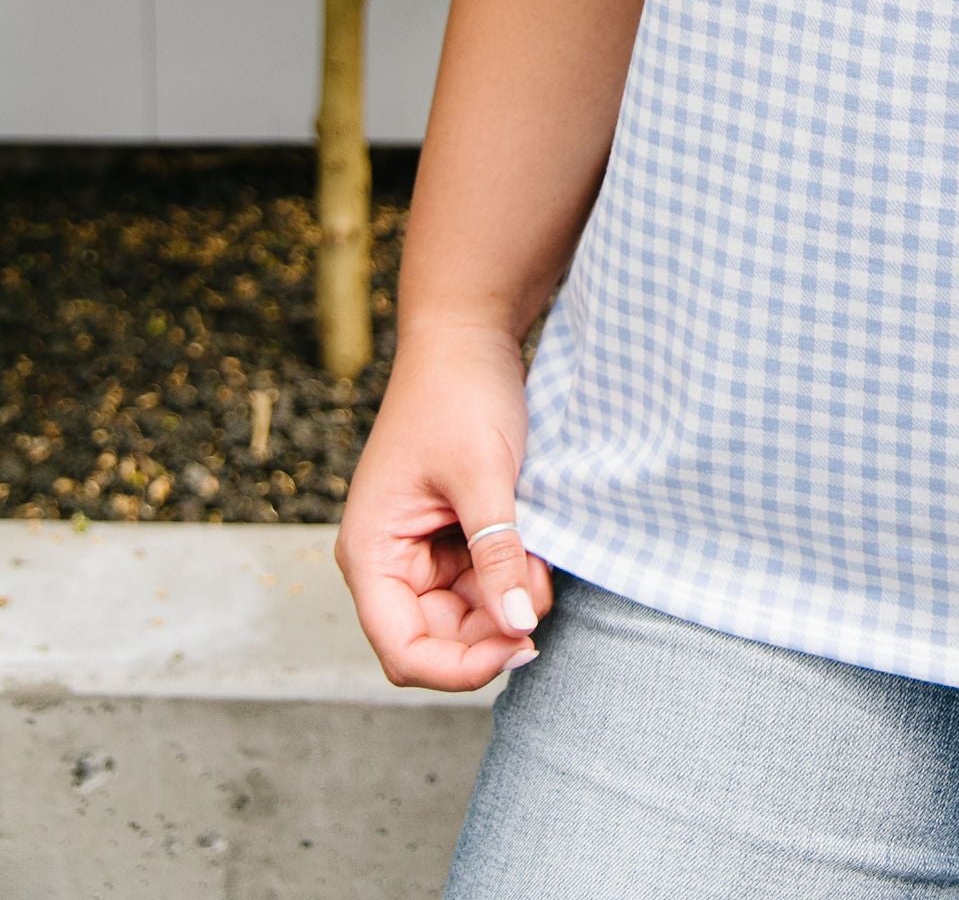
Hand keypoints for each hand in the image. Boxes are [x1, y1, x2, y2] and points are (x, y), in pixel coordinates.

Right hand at [336, 323, 552, 692]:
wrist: (468, 334)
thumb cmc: (460, 393)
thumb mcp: (483, 475)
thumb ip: (498, 553)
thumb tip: (519, 628)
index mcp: (371, 553)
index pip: (403, 649)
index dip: (459, 667)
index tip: (520, 646)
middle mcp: (389, 561)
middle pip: (439, 640)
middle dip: (494, 629)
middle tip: (544, 596)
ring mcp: (421, 550)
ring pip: (468, 614)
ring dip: (508, 599)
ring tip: (543, 558)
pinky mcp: (452, 535)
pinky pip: (483, 580)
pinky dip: (514, 573)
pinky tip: (541, 548)